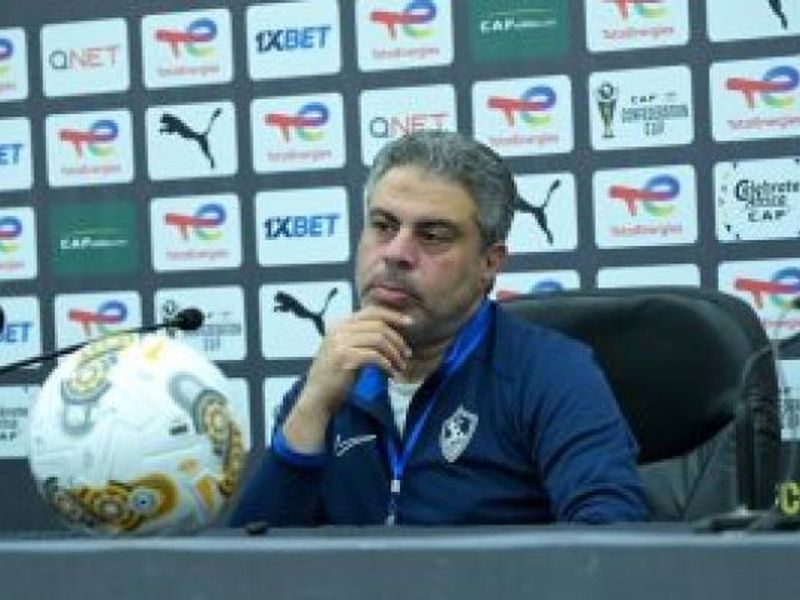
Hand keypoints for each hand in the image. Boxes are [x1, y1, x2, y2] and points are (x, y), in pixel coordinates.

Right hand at [282, 306, 411, 451]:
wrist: (318, 396)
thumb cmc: (335, 375)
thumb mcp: (346, 349)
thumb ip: (361, 336)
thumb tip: (389, 330)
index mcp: (340, 324)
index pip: (371, 311)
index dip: (393, 315)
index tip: (410, 323)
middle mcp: (339, 329)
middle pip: (379, 325)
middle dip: (398, 339)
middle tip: (407, 353)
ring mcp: (341, 343)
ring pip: (379, 339)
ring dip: (394, 353)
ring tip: (400, 365)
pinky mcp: (345, 358)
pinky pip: (375, 356)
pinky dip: (387, 364)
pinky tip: (391, 373)